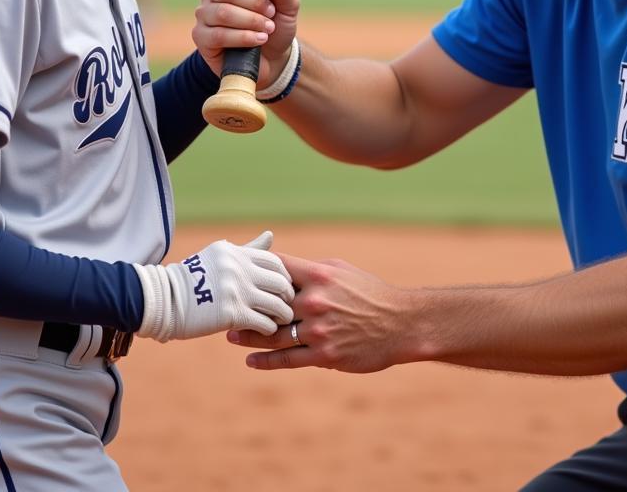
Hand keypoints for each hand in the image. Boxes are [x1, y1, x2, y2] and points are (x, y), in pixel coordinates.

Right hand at [133, 231, 294, 341]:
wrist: (165, 299)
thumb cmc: (194, 277)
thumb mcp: (221, 256)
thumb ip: (248, 248)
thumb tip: (271, 235)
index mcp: (237, 253)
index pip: (275, 263)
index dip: (284, 276)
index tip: (283, 286)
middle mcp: (239, 269)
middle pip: (280, 283)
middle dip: (288, 296)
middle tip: (288, 305)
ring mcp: (237, 291)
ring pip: (277, 305)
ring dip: (283, 315)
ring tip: (282, 320)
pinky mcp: (232, 314)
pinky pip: (264, 323)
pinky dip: (270, 328)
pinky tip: (267, 330)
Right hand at [192, 0, 300, 86]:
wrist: (274, 57)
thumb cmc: (276, 23)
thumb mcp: (289, 3)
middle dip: (256, 3)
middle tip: (271, 14)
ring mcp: (203, 15)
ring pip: (223, 13)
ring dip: (252, 21)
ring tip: (268, 29)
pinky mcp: (201, 38)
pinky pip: (219, 35)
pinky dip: (243, 38)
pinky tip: (258, 40)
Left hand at [227, 254, 409, 372]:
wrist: (400, 324)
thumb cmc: (370, 293)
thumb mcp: (343, 271)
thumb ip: (312, 269)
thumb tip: (283, 266)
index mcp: (320, 275)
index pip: (277, 269)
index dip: (253, 269)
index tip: (235, 271)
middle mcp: (315, 301)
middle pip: (269, 303)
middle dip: (245, 305)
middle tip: (225, 308)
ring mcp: (318, 330)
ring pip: (273, 334)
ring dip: (249, 335)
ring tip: (232, 335)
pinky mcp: (324, 356)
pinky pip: (288, 359)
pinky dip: (266, 361)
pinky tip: (250, 360)